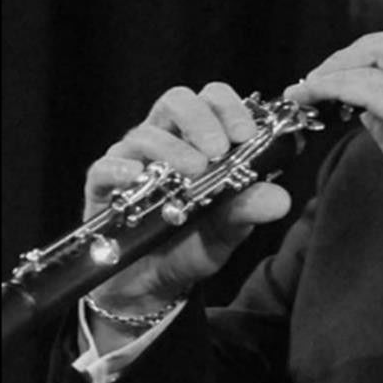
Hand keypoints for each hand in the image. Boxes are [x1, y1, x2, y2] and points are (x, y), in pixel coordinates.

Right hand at [85, 82, 290, 315]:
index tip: (246, 134)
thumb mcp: (229, 227)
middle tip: (218, 150)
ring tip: (193, 172)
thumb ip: (250, 208)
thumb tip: (280, 198)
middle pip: (177, 100)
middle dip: (200, 119)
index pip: (212, 99)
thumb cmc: (193, 242)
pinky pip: (104, 167)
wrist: (153, 283)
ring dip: (172, 148)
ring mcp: (131, 159)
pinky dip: (120, 168)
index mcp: (198, 137)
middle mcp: (164, 138)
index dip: (230, 107)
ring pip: (145, 132)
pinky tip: (136, 177)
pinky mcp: (102, 186)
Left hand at [285, 30, 382, 273]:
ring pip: (381, 57)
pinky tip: (317, 96)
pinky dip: (337, 87)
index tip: (333, 72)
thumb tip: (365, 110)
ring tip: (307, 88)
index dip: (364, 53)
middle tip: (316, 77)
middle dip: (348, 53)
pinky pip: (372, 90)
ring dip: (335, 69)